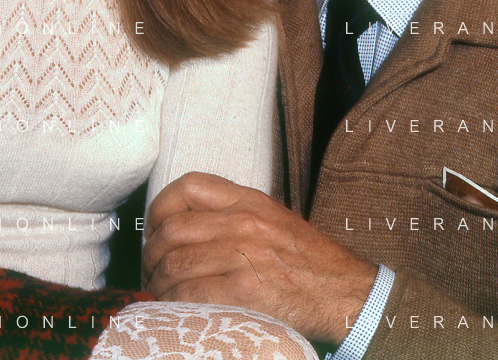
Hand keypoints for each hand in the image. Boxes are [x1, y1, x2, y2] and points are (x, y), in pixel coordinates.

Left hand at [143, 172, 377, 345]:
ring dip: (158, 284)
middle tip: (151, 272)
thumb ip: (233, 213)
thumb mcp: (272, 218)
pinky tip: (177, 310)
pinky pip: (188, 295)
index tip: (154, 230)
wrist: (345, 293)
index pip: (187, 187)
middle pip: (171, 230)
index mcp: (249, 200)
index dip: (160, 209)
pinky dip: (173, 304)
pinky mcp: (242, 293)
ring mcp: (242, 256)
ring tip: (161, 294)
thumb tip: (186, 224)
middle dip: (151, 255)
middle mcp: (242, 223)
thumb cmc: (308, 260)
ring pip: (173, 265)